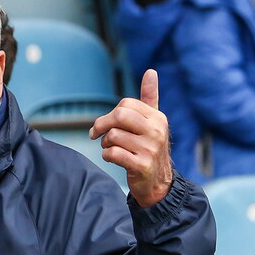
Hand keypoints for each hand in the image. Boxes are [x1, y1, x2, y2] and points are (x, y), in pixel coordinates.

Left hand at [89, 69, 172, 207]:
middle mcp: (156, 131)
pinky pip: (113, 153)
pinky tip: (113, 158)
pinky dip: (107, 156)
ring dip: (104, 144)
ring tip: (111, 149)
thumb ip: (150, 98)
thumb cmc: (149, 148)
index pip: (125, 104)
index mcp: (157, 118)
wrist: (158, 182)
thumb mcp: (152, 123)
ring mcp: (150, 149)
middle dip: (102, 125)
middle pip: (119, 115)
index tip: (103, 125)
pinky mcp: (142, 165)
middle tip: (96, 135)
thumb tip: (150, 71)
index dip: (109, 114)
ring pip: (113, 136)